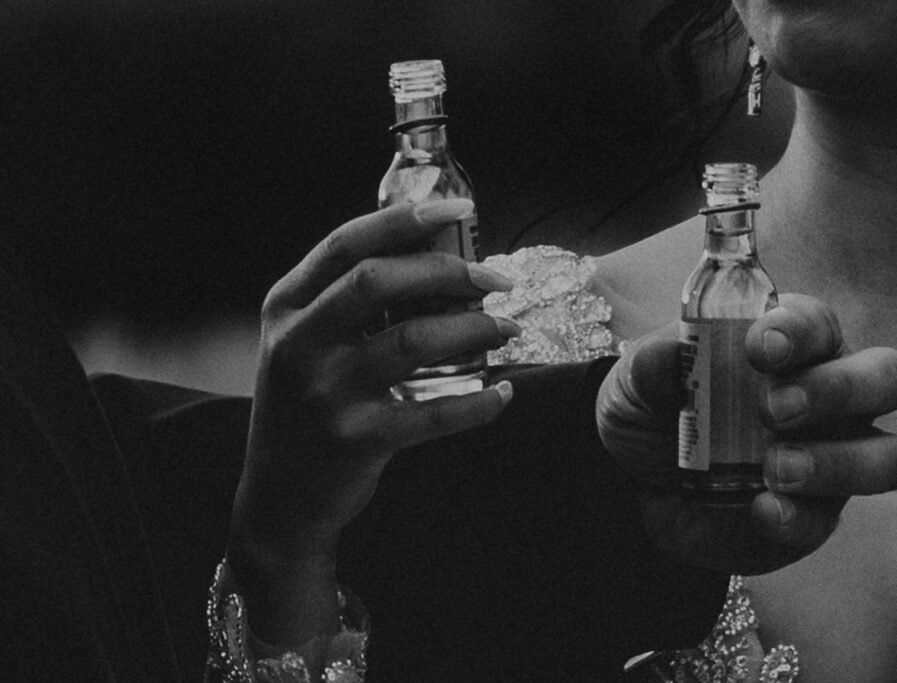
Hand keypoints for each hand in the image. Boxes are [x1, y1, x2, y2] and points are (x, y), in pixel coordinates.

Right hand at [227, 198, 517, 642]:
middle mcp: (298, 343)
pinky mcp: (355, 439)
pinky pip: (432, 413)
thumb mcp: (305, 345)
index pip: (345, 244)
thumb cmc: (306, 407)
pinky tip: (501, 394)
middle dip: (447, 271)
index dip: (403, 219)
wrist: (280, 497)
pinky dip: (476, 404)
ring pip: (411, 341)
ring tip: (506, 330)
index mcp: (286, 308)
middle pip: (377, 281)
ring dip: (472, 330)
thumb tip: (433, 259)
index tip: (457, 210)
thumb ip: (346, 304)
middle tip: (496, 281)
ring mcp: (324, 393)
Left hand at [596, 293, 896, 575]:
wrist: (632, 481)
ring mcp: (831, 458)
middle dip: (838, 390)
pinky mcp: (813, 516)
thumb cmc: (653, 408)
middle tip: (775, 409)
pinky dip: (797, 516)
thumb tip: (674, 352)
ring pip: (888, 456)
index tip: (760, 347)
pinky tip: (759, 510)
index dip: (797, 331)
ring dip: (838, 462)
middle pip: (887, 378)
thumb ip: (654, 363)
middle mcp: (829, 396)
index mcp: (791, 343)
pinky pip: (827, 519)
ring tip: (776, 467)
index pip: (816, 323)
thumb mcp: (637, 380)